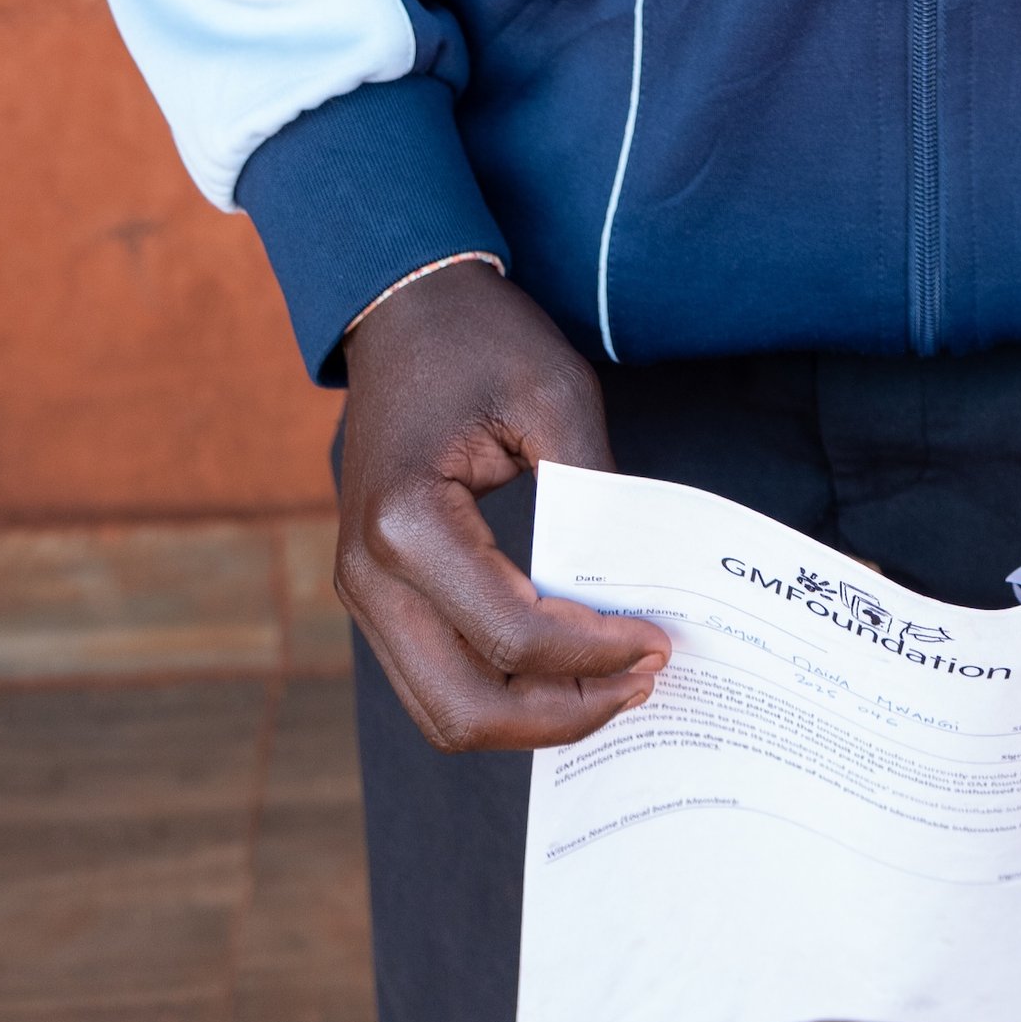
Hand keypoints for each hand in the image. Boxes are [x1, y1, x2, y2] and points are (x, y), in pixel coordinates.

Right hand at [336, 261, 668, 750]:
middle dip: (563, 713)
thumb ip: (596, 494)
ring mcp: (361, 589)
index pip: (512, 637)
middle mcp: (367, 572)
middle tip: (641, 682)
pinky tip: (563, 665)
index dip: (596, 653)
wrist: (401, 305)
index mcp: (406, 521)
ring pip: (442, 711)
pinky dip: (499, 691)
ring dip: (529, 716)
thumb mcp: (557, 394)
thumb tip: (639, 588)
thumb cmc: (479, 338)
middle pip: (465, 709)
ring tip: (610, 683)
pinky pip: (433, 676)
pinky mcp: (375, 591)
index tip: (658, 639)